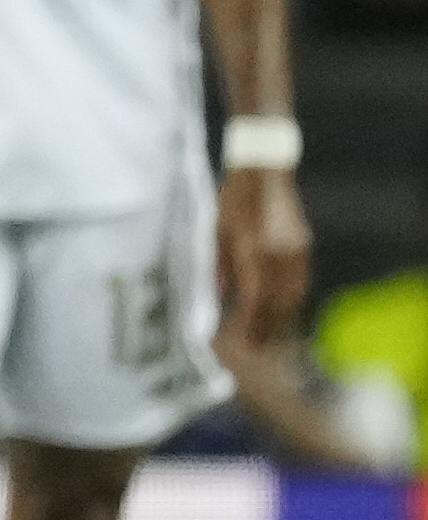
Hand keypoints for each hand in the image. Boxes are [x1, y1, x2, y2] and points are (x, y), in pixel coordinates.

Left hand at [216, 165, 313, 353]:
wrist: (263, 170)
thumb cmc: (231, 198)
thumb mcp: (215, 231)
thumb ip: (218, 267)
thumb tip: (216, 299)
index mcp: (256, 250)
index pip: (255, 299)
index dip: (249, 324)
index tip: (238, 341)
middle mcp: (282, 255)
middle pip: (277, 303)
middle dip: (266, 328)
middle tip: (254, 348)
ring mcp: (298, 251)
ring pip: (292, 296)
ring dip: (280, 318)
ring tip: (266, 335)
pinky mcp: (304, 247)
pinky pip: (299, 283)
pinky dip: (289, 301)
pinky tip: (278, 310)